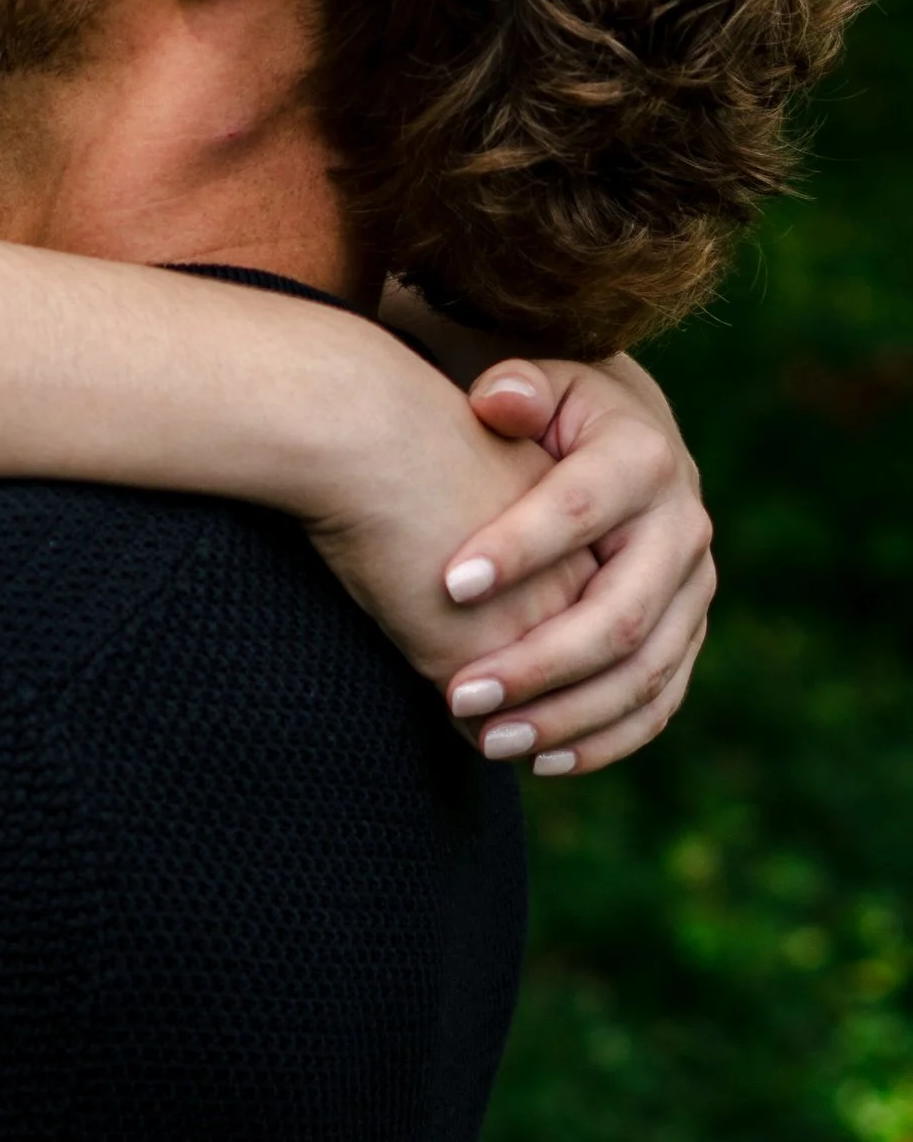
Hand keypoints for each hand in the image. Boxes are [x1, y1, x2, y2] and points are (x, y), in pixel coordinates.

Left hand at [436, 349, 713, 777]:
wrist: (615, 439)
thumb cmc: (547, 412)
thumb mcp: (535, 380)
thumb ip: (513, 386)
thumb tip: (499, 399)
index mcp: (642, 460)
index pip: (581, 510)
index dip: (519, 548)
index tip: (448, 584)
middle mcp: (683, 529)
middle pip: (620, 614)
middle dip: (538, 661)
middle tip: (458, 693)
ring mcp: (694, 589)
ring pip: (644, 672)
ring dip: (567, 716)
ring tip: (487, 740)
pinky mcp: (687, 633)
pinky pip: (659, 701)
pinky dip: (606, 739)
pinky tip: (540, 761)